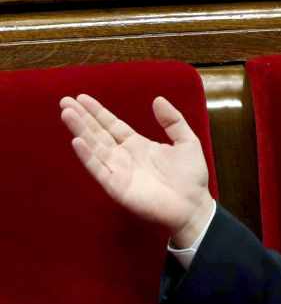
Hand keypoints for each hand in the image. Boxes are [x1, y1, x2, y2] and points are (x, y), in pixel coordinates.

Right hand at [60, 94, 214, 247]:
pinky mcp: (117, 186)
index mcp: (138, 144)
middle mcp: (124, 156)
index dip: (97, 112)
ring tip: (67, 114)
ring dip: (80, 131)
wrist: (194, 205)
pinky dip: (87, 155)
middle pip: (98, 133)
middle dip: (82, 117)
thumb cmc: (191, 176)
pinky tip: (77, 141)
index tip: (82, 98)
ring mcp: (118, 170)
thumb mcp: (187, 141)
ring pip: (94, 147)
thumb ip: (173, 121)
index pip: (112, 125)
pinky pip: (99, 169)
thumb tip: (158, 99)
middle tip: (65, 101)